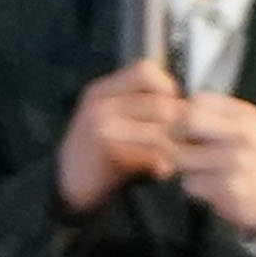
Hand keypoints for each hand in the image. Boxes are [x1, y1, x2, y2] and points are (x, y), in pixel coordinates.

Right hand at [54, 61, 189, 216]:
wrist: (69, 186)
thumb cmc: (96, 153)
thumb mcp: (108, 118)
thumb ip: (136, 104)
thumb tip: (181, 100)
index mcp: (101, 91)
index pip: (144, 70)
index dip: (166, 87)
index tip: (174, 106)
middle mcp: (100, 104)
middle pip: (159, 103)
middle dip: (178, 123)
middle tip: (186, 138)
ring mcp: (101, 127)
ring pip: (159, 129)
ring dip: (174, 145)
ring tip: (177, 156)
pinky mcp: (108, 152)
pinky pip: (150, 154)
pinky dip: (162, 164)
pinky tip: (162, 170)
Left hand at [163, 89, 255, 241]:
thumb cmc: (252, 158)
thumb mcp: (243, 127)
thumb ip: (213, 114)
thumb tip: (172, 108)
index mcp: (244, 115)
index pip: (198, 99)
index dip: (182, 112)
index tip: (181, 125)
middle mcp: (242, 134)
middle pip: (188, 120)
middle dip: (175, 134)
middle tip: (178, 146)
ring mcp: (237, 161)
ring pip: (182, 155)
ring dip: (182, 164)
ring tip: (196, 168)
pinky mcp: (230, 187)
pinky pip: (190, 183)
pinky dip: (192, 186)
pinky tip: (207, 185)